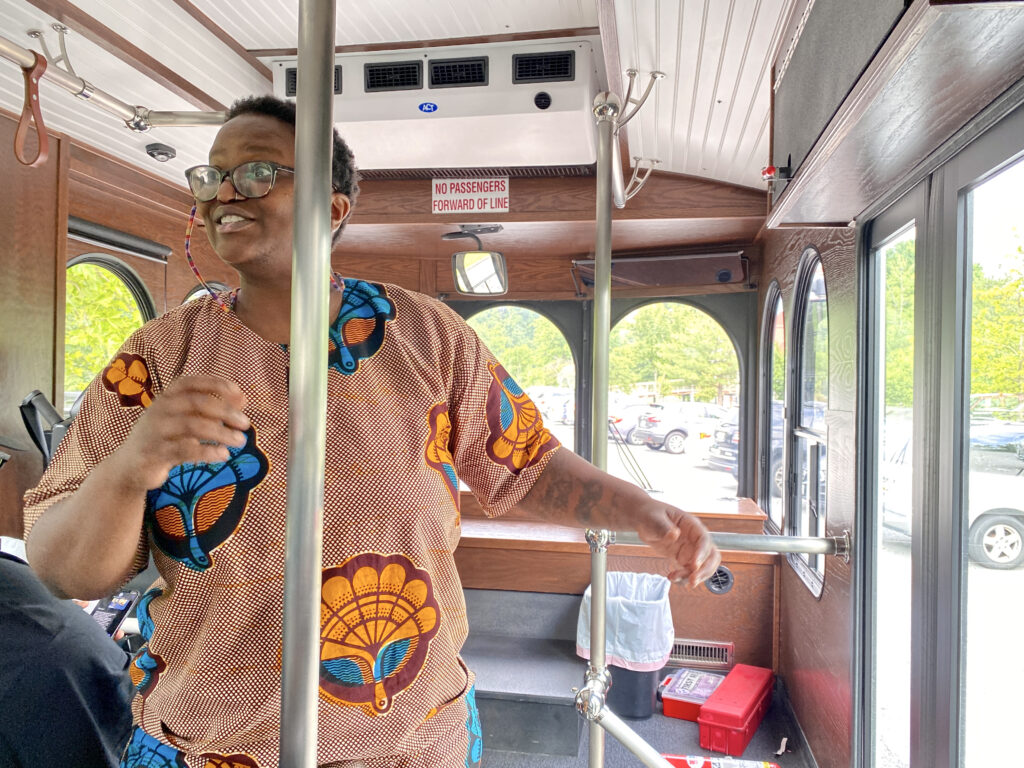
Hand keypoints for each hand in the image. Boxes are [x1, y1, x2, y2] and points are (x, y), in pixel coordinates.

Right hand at [109, 375, 249, 492]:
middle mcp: (160, 409)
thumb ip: (210, 409)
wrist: (129, 467)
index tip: (240, 395)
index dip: (217, 385)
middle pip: (198, 403)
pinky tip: (223, 455)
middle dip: (226, 412)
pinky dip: (208, 451)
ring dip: (222, 433)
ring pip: (193, 426)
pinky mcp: (155, 453)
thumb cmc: (164, 438)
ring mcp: (156, 431)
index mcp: (167, 397)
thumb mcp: (184, 419)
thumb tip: (243, 399)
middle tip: (246, 424)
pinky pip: (185, 450)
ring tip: (240, 441)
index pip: (192, 382)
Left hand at [636, 505, 720, 587]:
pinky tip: (671, 577)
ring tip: (676, 580)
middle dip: (705, 570)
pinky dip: (683, 578)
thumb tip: (675, 534)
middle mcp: (694, 538)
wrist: (644, 519)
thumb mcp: (653, 518)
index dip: (702, 553)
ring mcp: (690, 549)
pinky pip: (689, 571)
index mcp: (691, 525)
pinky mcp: (682, 558)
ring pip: (702, 566)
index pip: (704, 539)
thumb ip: (663, 527)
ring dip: (694, 577)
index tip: (694, 565)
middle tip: (692, 581)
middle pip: (711, 555)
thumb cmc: (650, 514)